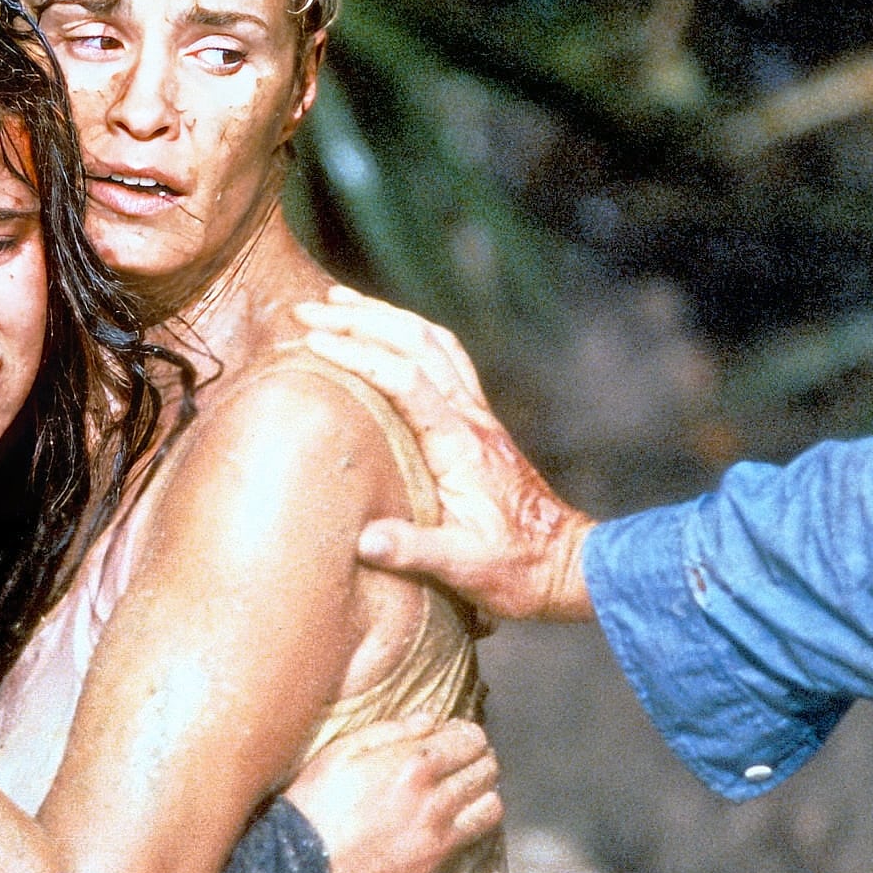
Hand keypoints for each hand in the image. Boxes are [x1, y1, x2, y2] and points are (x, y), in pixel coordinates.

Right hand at [285, 716, 502, 872]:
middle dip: (477, 755)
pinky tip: (459, 812)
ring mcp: (439, 830)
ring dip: (483, 786)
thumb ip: (389, 731)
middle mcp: (434, 795)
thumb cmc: (315, 804)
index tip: (453, 733)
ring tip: (464, 784)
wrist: (306, 866)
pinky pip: (480, 831)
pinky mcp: (437, 858)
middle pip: (485, 766)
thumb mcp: (340, 752)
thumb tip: (428, 718)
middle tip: (461, 756)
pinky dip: (478, 816)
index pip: (468, 737)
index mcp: (411, 762)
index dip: (464, 731)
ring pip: (491, 799)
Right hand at [293, 286, 597, 621]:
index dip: (357, 356)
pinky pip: (446, 357)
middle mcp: (470, 417)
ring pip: (432, 341)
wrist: (565, 563)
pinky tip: (389, 330)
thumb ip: (414, 550)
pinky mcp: (480, 421)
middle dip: (360, 320)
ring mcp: (478, 415)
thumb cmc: (516, 569)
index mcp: (459, 444)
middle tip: (307, 314)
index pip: (404, 379)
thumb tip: (363, 540)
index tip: (313, 345)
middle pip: (415, 344)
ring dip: (383, 316)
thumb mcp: (464, 569)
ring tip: (337, 303)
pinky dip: (411, 333)